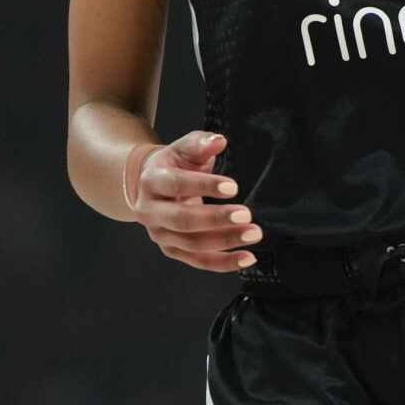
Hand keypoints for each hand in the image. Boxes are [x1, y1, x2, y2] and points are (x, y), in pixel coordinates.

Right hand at [127, 130, 263, 272]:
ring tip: (254, 234)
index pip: (177, 184)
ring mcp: (159, 234)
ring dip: (225, 241)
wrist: (155, 187)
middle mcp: (150, 211)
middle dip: (216, 219)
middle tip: (247, 215)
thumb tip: (219, 141)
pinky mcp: (172, 250)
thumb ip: (200, 143)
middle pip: (182, 220)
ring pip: (192, 244)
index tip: (233, 187)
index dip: (205, 186)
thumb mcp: (185, 148)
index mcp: (152, 181)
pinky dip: (224, 263)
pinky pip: (198, 261)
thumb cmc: (176, 165)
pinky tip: (248, 258)